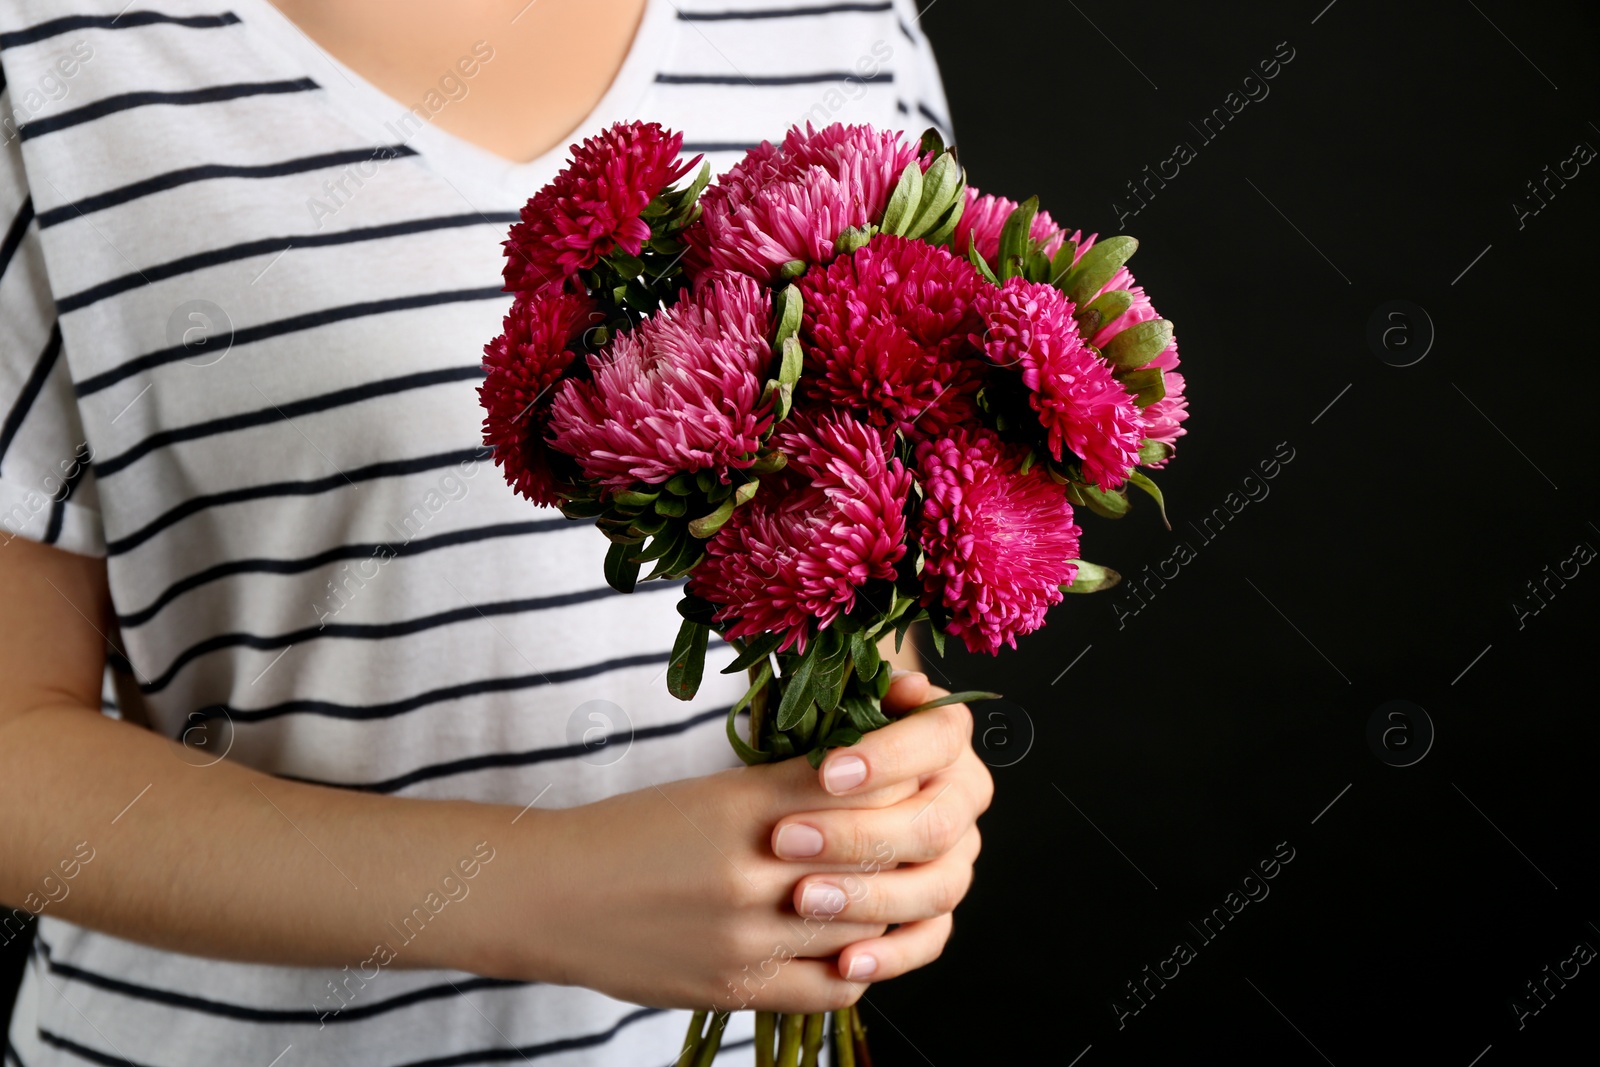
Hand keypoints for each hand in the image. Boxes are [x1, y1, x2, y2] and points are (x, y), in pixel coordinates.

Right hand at [476, 671, 990, 1013]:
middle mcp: (753, 866)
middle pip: (876, 851)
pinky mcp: (736, 988)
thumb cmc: (632, 831)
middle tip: (933, 825)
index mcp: (746, 801)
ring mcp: (746, 934)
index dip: (909, 768)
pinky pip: (830, 986)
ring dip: (893, 903)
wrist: (551, 895)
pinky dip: (861, 965)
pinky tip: (864, 947)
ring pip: (865, 921)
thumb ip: (791, 786)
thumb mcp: (712, 790)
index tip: (929, 758)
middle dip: (914, 836)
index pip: (863, 781)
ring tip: (903, 885)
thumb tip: (875, 780)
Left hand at [779, 671, 990, 988]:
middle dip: (859, 835)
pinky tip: (845, 962)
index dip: (888, 757)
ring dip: (871, 897)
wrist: (805, 788)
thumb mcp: (821, 709)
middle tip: (787, 841)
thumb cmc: (808, 739)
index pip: (939, 739)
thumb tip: (902, 687)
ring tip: (804, 900)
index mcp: (945, 736)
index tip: (826, 772)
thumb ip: (851, 697)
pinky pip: (930, 939)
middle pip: (935, 823)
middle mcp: (962, 795)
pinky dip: (892, 956)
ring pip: (937, 886)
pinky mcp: (936, 909)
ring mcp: (955, 856)